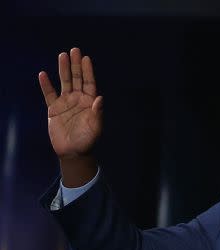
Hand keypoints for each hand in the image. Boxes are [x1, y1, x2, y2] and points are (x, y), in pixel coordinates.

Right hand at [38, 47, 101, 185]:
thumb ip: (97, 113)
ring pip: (64, 83)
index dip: (87, 71)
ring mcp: (65, 103)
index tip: (86, 58)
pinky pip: (49, 94)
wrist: (73, 152)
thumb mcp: (95, 128)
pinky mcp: (53, 109)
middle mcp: (78, 100)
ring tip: (62, 56)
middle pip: (77, 79)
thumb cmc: (87, 140)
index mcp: (90, 103)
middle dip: (75, 65)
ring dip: (63, 69)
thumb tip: (100, 99)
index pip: (89, 83)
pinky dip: (46, 85)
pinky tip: (43, 74)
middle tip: (74, 50)